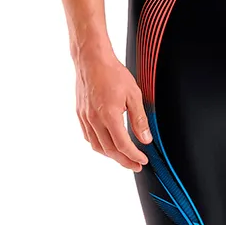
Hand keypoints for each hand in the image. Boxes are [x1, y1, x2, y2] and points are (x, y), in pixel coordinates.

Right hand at [75, 42, 153, 171]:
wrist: (92, 60)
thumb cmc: (112, 73)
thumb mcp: (134, 94)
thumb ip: (139, 119)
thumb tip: (145, 138)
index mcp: (109, 116)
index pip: (122, 145)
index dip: (134, 156)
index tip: (142, 160)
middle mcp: (94, 120)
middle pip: (109, 150)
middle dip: (124, 161)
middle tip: (135, 165)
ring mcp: (85, 118)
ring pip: (96, 146)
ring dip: (111, 155)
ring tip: (123, 157)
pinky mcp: (80, 114)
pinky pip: (88, 137)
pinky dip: (99, 145)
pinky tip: (107, 143)